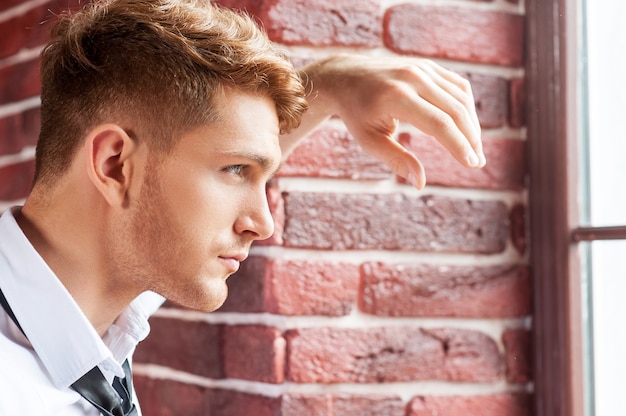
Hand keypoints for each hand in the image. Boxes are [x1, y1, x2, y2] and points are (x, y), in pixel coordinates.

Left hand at [290, 54, 484, 188]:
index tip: (472, 164)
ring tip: (474, 150)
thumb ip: (395, 160)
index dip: (458, 144)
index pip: (438, 123)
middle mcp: (413, 78)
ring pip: (461, 97)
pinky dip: (466, 108)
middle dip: (470, 139)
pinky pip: (458, 86)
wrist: (346, 77)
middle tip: (477, 163)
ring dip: (472, 125)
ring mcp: (422, 68)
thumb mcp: (369, 141)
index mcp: (396, 97)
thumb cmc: (356, 114)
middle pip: (455, 110)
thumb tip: (420, 183)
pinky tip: (467, 128)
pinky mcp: (428, 66)